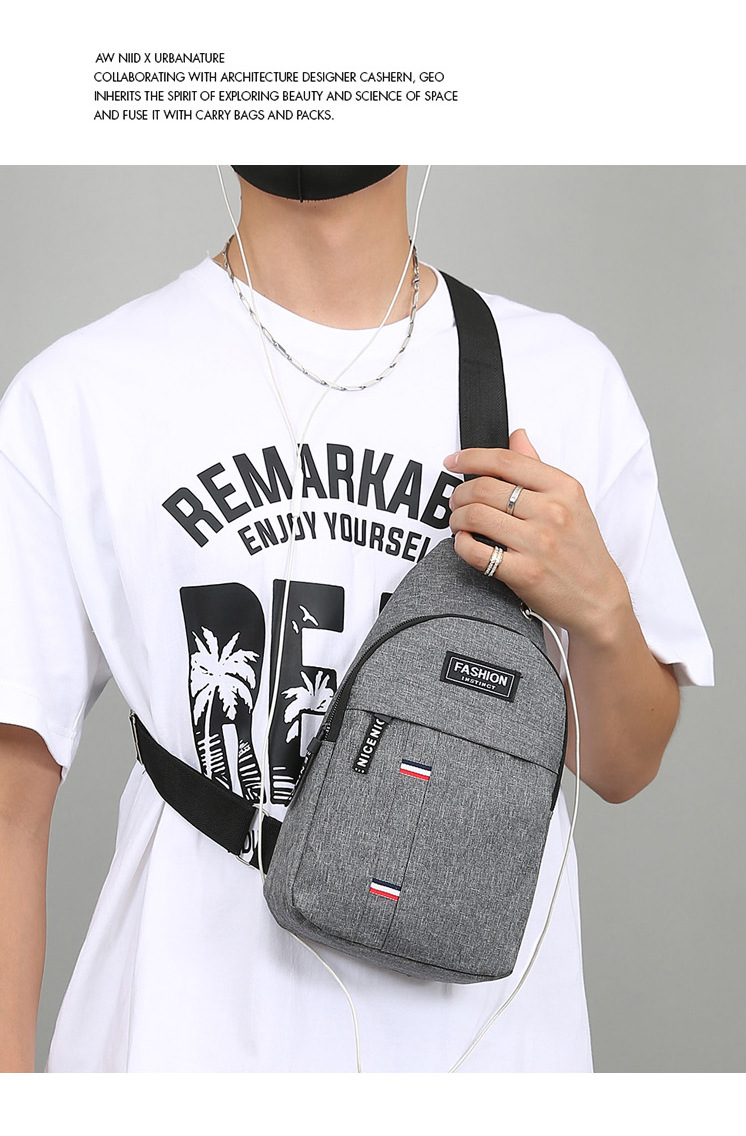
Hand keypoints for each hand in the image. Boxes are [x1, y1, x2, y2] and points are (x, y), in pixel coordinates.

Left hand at [445, 429, 631, 642]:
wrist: (599, 599)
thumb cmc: (583, 551)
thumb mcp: (571, 501)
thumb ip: (538, 468)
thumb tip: (517, 437)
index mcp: (563, 488)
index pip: (506, 460)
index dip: (470, 457)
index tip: (453, 461)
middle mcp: (552, 512)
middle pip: (483, 487)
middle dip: (459, 493)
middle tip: (456, 502)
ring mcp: (538, 543)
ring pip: (475, 517)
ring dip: (457, 519)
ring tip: (459, 524)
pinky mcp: (525, 573)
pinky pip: (476, 552)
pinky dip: (462, 545)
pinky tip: (465, 544)